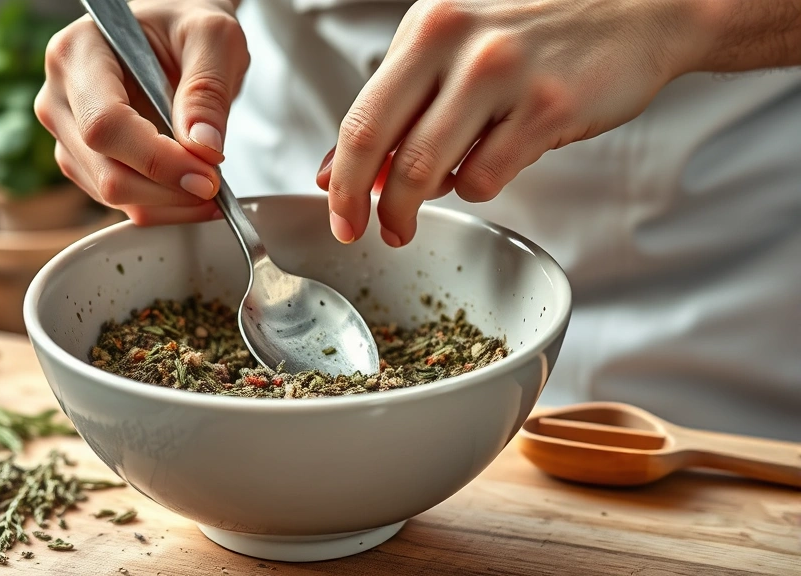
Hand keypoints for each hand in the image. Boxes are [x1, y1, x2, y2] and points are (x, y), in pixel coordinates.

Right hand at [34, 0, 247, 224]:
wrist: (174, 34)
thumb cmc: (186, 24)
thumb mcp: (213, 37)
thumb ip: (208, 89)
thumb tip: (203, 148)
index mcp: (77, 53)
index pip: (105, 125)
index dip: (157, 160)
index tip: (206, 175)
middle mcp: (60, 96)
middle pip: (105, 170)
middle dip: (168, 190)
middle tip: (216, 184)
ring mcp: (67, 133)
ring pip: (110, 194)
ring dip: (168, 203)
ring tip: (209, 184)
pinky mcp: (84, 161)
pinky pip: (120, 201)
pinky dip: (161, 205)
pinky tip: (190, 188)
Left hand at [316, 0, 704, 245]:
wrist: (637, 10)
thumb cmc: (537, 34)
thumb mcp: (453, 49)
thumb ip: (397, 106)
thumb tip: (336, 169)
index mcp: (426, 27)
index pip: (359, 116)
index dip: (341, 180)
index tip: (338, 214)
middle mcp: (458, 43)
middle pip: (381, 148)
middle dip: (366, 206)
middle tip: (368, 233)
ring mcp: (502, 74)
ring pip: (427, 171)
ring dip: (414, 208)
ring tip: (420, 213)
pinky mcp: (547, 107)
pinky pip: (485, 177)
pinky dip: (477, 187)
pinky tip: (489, 167)